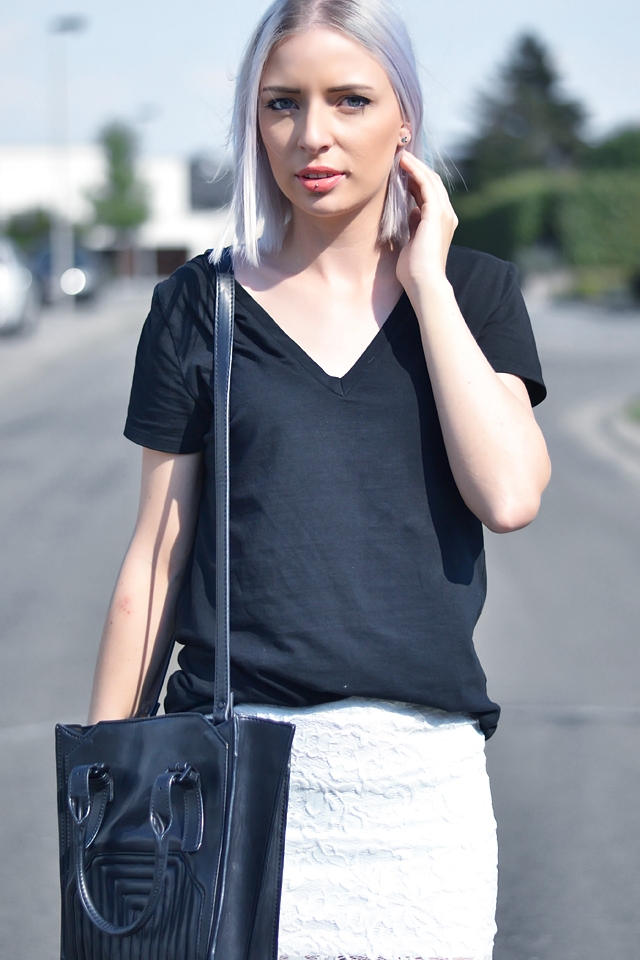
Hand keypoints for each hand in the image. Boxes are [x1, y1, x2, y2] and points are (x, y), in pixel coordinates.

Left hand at [395, 152, 457, 293]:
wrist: (424, 282)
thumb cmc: (414, 271)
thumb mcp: (412, 242)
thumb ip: (414, 226)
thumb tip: (411, 212)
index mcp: (441, 224)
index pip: (430, 195)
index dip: (417, 181)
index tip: (402, 171)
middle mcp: (446, 216)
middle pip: (433, 184)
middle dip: (417, 169)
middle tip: (401, 157)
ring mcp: (443, 213)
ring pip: (431, 180)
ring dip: (416, 166)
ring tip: (401, 155)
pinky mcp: (436, 213)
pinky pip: (426, 184)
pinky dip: (415, 171)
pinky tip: (404, 162)